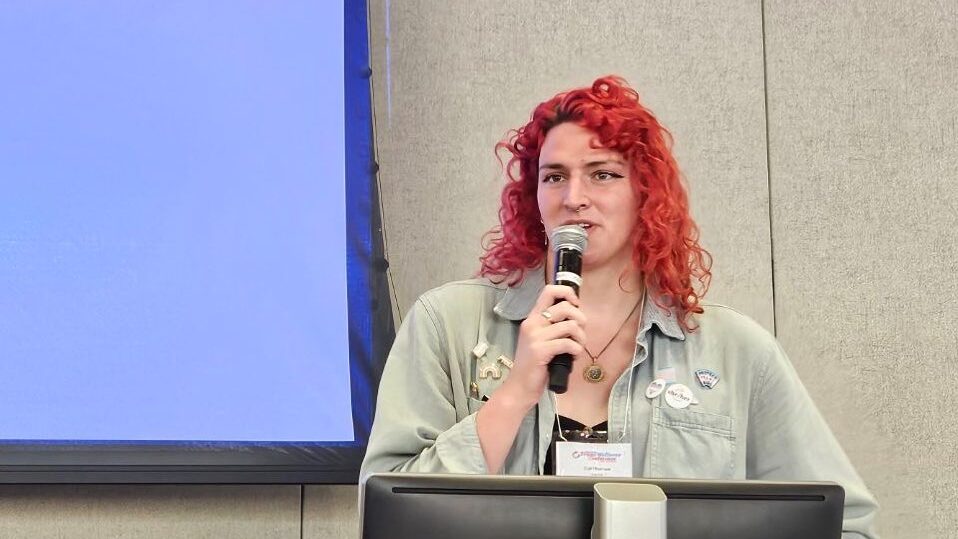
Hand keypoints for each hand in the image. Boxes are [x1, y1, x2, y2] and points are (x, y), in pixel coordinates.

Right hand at [501, 284, 586, 407]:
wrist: (519, 387)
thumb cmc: (534, 365)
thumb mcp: (540, 340)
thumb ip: (553, 327)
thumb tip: (577, 318)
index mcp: (533, 318)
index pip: (549, 290)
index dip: (568, 293)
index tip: (576, 306)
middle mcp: (532, 323)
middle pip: (565, 307)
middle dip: (581, 319)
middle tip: (579, 333)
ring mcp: (535, 337)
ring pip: (570, 326)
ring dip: (581, 337)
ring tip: (578, 347)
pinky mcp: (540, 351)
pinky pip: (568, 343)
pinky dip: (577, 349)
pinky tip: (574, 356)